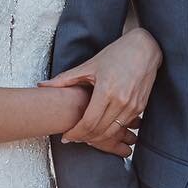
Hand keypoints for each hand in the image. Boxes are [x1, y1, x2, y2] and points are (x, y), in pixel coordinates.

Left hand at [41, 27, 160, 155]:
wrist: (145, 48)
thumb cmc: (116, 54)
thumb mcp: (89, 65)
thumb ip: (65, 79)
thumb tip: (41, 85)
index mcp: (106, 91)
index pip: (88, 123)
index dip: (75, 134)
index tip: (66, 137)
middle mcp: (121, 101)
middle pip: (100, 132)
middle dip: (84, 139)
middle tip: (73, 138)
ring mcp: (133, 106)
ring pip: (112, 132)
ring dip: (98, 138)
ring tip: (85, 136)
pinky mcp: (140, 107)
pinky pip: (124, 126)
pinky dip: (111, 131)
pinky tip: (101, 129)